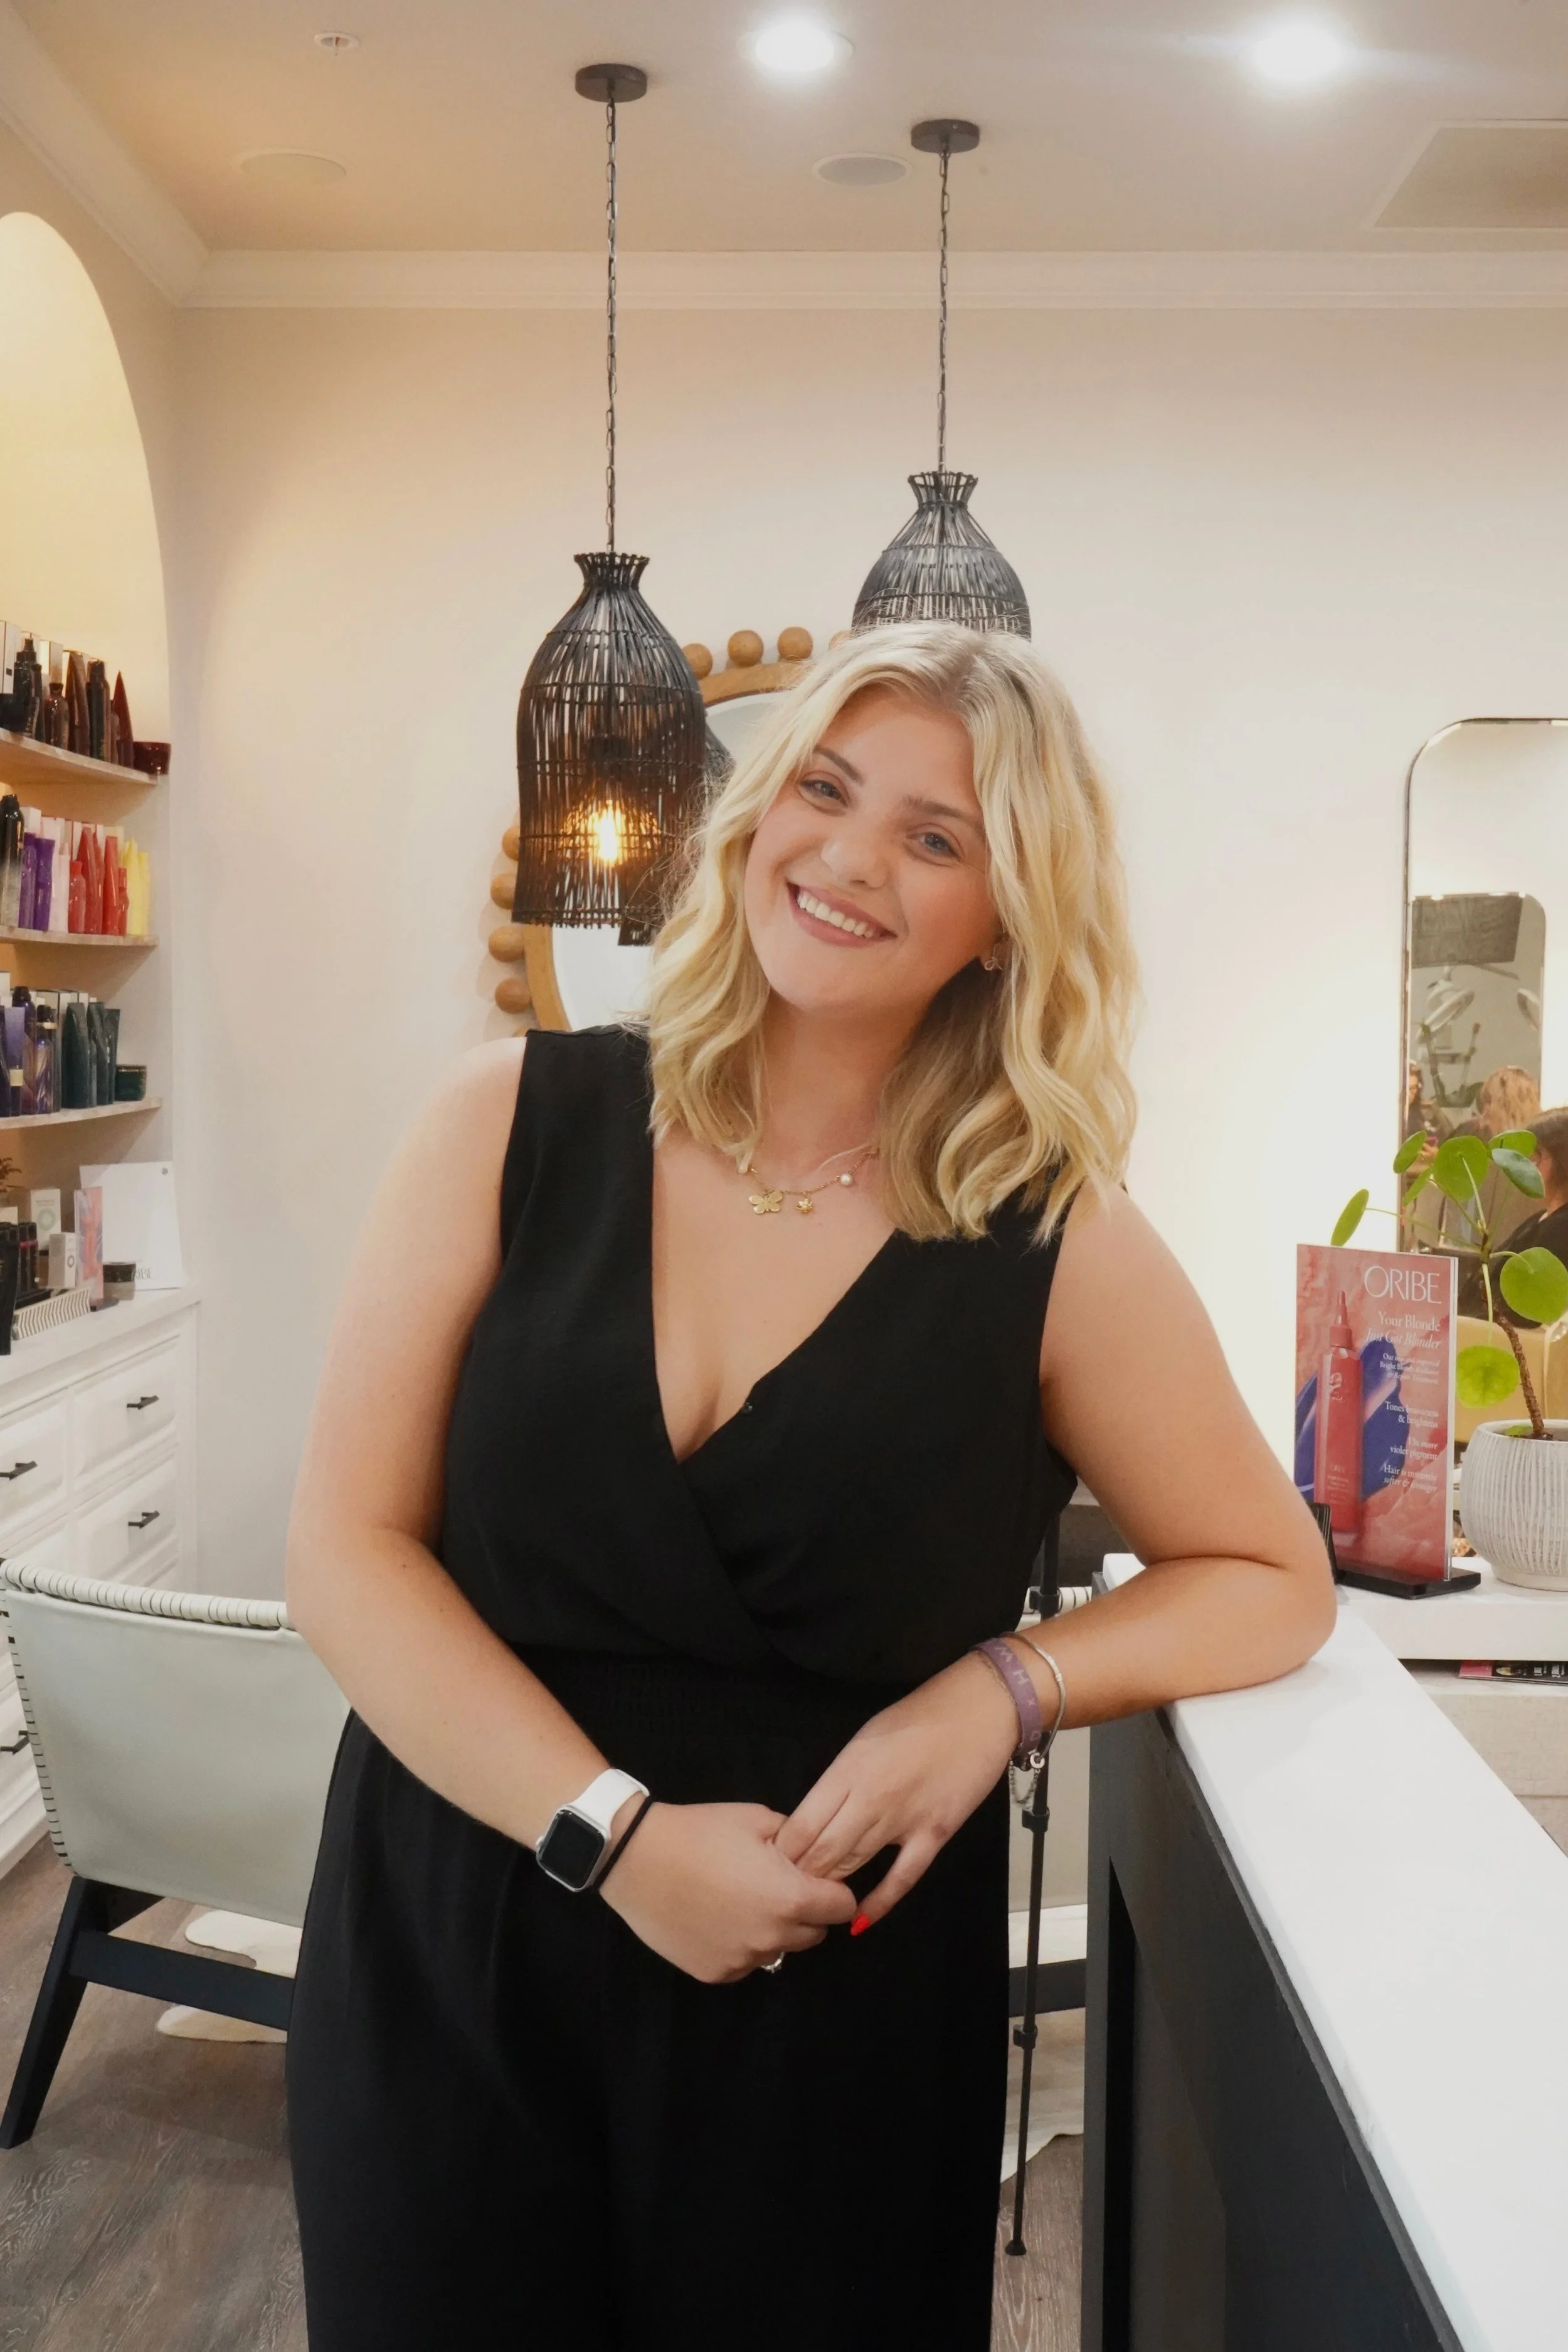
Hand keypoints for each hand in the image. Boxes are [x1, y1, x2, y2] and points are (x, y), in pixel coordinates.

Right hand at [597, 1800, 857, 1982]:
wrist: (637, 1859)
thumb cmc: (700, 1832)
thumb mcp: (757, 1818)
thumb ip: (796, 1839)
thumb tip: (811, 1854)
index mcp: (790, 1897)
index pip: (843, 1907)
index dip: (834, 1890)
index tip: (815, 1879)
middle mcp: (772, 1937)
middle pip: (815, 1934)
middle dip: (806, 1912)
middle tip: (776, 1886)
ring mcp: (743, 1959)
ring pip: (779, 1950)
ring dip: (773, 1930)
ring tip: (741, 1900)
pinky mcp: (715, 1973)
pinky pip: (745, 1962)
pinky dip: (741, 1944)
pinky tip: (718, 1918)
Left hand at [773, 1654, 1018, 1929]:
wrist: (977, 1710)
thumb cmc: (918, 1717)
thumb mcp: (865, 1739)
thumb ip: (841, 1778)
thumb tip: (819, 1813)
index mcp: (848, 1769)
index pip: (803, 1824)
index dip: (785, 1852)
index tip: (772, 1866)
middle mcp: (869, 1797)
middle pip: (824, 1851)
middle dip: (801, 1876)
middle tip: (786, 1893)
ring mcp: (904, 1818)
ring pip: (855, 1864)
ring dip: (832, 1886)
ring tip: (812, 1905)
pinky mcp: (935, 1833)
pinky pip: (902, 1877)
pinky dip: (879, 1902)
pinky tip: (860, 1920)